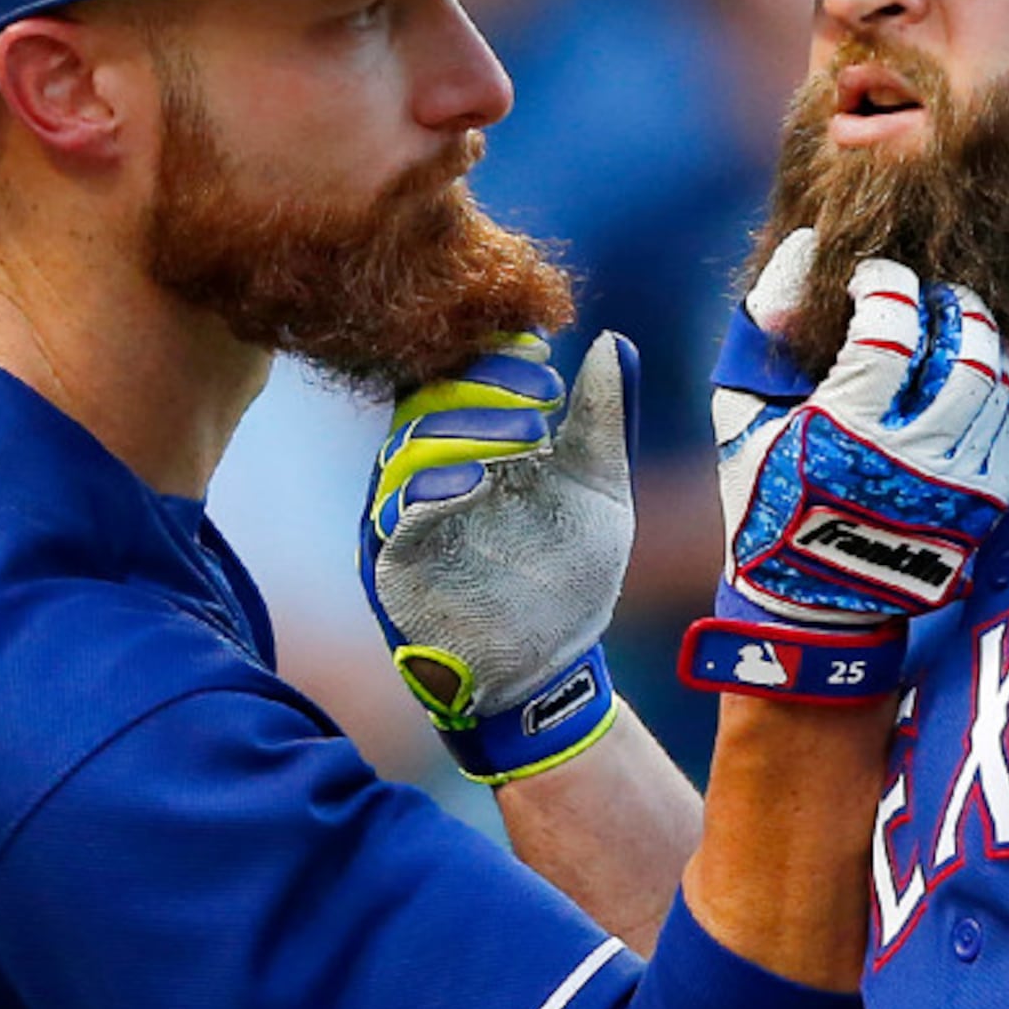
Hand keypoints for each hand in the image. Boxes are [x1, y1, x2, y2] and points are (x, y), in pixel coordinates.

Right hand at [360, 332, 637, 783]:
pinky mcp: (393, 560)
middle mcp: (434, 470)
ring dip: (465, 428)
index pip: (464, 376)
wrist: (556, 665)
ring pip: (407, 445)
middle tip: (540, 396)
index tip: (546, 361)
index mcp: (477, 444)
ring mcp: (410, 514)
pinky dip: (431, 484)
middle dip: (485, 386)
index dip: (498, 359)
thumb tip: (615, 343)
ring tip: (527, 437)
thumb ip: (600, 421)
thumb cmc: (571, 576)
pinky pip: (394, 511)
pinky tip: (477, 479)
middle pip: (429, 398)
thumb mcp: (601, 490)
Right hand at [684, 259, 1008, 703]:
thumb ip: (765, 327)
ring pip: (997, 379)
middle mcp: (914, 458)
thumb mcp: (740, 413)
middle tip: (923, 297)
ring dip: (974, 341)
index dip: (886, 284)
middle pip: (967, 346)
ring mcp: (961, 484)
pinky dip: (988, 388)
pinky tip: (956, 383)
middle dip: (948, 303)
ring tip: (943, 333)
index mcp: (846, 431)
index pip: (893, 326)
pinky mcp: (989, 502)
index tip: (872, 280)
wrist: (814, 603)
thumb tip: (808, 245)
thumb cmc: (766, 493)